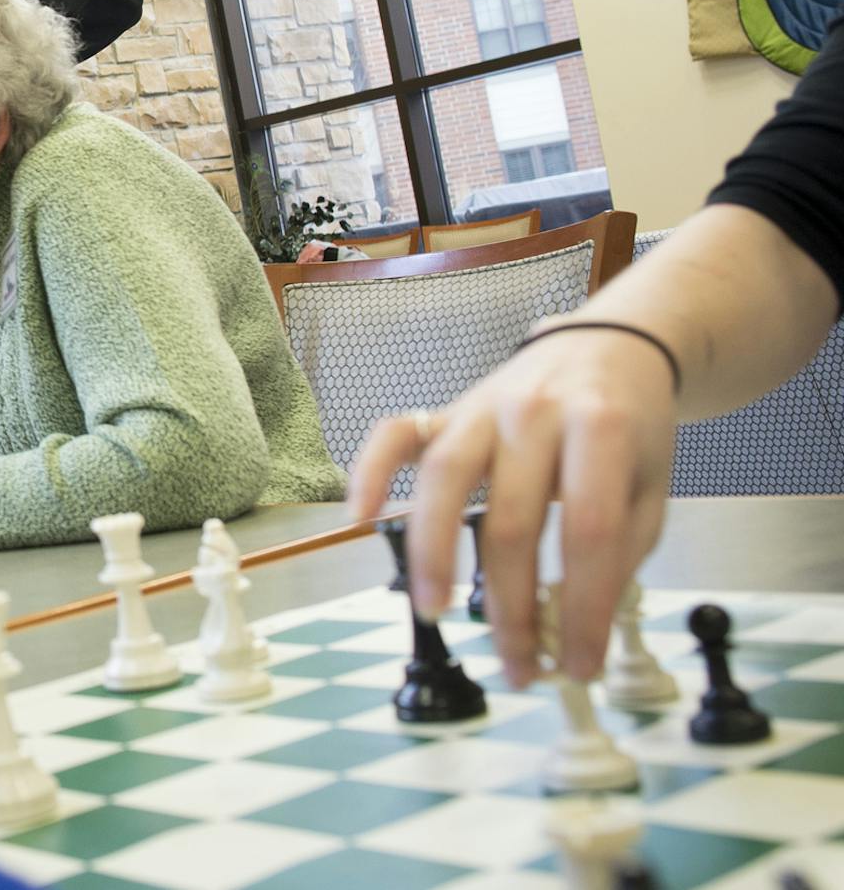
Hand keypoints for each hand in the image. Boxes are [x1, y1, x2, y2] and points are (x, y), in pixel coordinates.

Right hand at [348, 324, 677, 685]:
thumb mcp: (651, 487)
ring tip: (436, 611)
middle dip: (512, 605)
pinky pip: (394, 434)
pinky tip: (362, 517)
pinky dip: (370, 472)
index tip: (577, 665)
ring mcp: (481, 407)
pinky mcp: (445, 408)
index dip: (583, 607)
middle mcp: (534, 412)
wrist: (605, 348)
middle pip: (514, 519)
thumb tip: (576, 629)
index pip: (589, 533)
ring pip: (444, 480)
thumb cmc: (630, 428)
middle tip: (514, 665)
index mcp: (603, 429)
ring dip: (435, 551)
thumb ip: (621, 550)